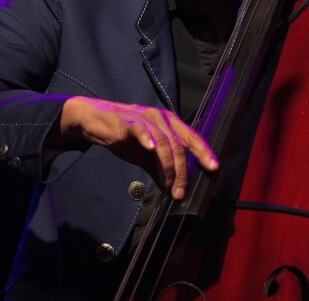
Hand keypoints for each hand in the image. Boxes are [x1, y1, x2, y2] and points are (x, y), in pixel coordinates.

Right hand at [50, 97, 218, 199]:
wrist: (95, 120)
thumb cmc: (123, 134)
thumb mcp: (144, 155)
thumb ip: (158, 169)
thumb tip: (170, 188)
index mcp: (168, 124)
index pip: (191, 137)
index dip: (204, 152)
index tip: (213, 167)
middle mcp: (160, 118)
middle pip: (178, 145)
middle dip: (182, 171)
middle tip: (179, 191)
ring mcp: (145, 118)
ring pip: (163, 141)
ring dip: (167, 166)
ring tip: (167, 184)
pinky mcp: (128, 122)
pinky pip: (141, 129)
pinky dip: (147, 139)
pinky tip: (150, 149)